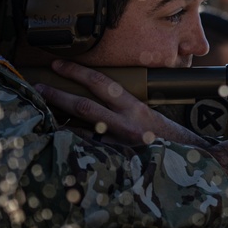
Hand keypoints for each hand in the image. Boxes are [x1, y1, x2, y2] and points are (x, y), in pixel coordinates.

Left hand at [33, 59, 206, 146]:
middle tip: (38, 87)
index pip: (102, 84)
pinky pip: (89, 152)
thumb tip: (100, 96)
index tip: (59, 65)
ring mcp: (119, 146)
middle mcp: (126, 125)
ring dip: (60, 122)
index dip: (77, 73)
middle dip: (58, 95)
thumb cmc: (168, 136)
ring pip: (81, 131)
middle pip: (84, 107)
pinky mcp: (116, 162)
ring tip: (42, 114)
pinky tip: (60, 140)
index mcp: (135, 108)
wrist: (189, 161)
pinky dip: (74, 145)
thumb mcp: (149, 115)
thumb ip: (126, 107)